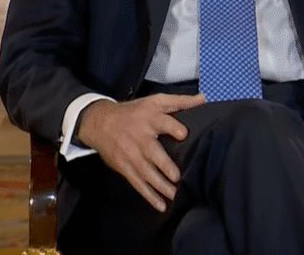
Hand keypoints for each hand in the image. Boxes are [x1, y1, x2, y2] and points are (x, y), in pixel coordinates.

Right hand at [76, 93, 205, 211]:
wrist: (100, 122)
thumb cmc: (133, 112)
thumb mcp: (154, 101)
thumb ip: (180, 101)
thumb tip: (202, 99)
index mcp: (150, 118)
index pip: (162, 122)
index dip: (173, 127)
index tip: (183, 134)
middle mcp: (140, 137)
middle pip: (152, 151)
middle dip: (164, 165)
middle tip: (177, 176)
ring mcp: (131, 154)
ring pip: (146, 172)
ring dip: (160, 185)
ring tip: (175, 195)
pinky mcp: (124, 167)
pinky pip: (137, 183)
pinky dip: (149, 195)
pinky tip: (161, 205)